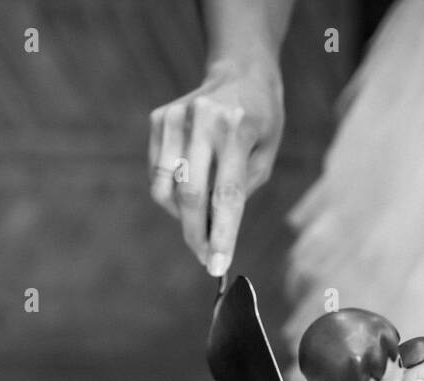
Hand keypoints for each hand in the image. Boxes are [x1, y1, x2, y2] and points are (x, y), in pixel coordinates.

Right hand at [149, 58, 283, 275]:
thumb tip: (210, 232)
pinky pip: (158, 173)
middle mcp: (203, 120)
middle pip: (190, 196)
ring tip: (200, 215)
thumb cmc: (261, 120)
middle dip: (196, 234)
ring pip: (166, 189)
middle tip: (205, 256)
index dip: (220, 235)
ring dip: (181, 215)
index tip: (215, 266)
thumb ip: (240, 192)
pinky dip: (172, 192)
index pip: (225, 194)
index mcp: (237, 129)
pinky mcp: (158, 118)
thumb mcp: (265, 155)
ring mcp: (175, 117)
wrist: (240, 71)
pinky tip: (190, 184)